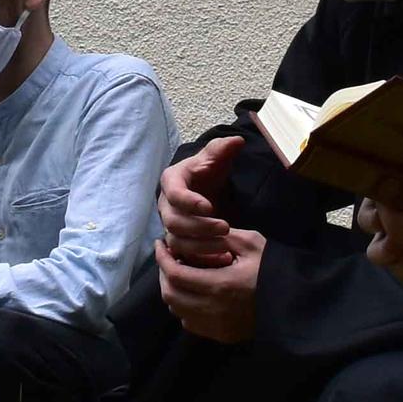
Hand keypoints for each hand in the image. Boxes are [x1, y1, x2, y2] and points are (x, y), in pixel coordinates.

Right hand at [156, 136, 242, 264]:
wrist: (207, 188)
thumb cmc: (209, 170)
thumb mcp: (216, 156)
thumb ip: (223, 149)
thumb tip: (237, 141)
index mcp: (171, 181)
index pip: (174, 194)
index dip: (190, 202)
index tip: (210, 207)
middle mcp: (165, 205)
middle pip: (174, 222)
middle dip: (199, 228)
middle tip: (225, 228)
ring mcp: (170, 225)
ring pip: (177, 242)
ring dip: (201, 247)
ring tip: (226, 247)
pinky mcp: (178, 242)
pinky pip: (184, 257)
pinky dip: (203, 260)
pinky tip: (223, 259)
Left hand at [157, 227, 264, 344]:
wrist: (296, 303)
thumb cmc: (274, 269)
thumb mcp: (252, 243)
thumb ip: (222, 236)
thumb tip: (196, 234)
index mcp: (220, 284)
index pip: (175, 274)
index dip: (162, 258)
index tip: (160, 244)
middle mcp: (213, 309)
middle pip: (170, 295)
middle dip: (163, 274)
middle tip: (168, 258)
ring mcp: (217, 326)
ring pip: (177, 311)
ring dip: (172, 291)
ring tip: (179, 274)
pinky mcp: (222, 335)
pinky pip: (191, 324)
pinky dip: (185, 308)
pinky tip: (194, 294)